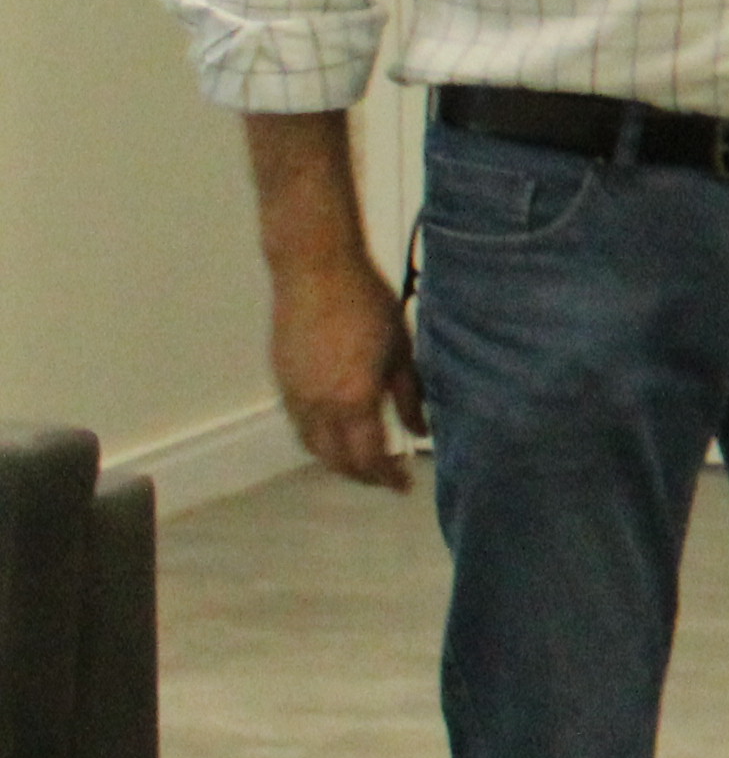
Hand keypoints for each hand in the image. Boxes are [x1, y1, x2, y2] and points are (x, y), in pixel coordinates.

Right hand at [270, 240, 417, 490]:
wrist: (315, 271)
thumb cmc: (367, 303)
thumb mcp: (401, 350)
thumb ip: (409, 396)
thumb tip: (419, 431)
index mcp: (352, 399)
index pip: (368, 457)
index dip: (386, 477)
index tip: (403, 486)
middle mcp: (317, 405)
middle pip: (335, 460)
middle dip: (361, 475)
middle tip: (385, 477)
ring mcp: (293, 395)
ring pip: (311, 446)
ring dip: (336, 460)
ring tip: (362, 459)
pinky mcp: (280, 382)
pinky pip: (298, 425)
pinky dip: (317, 440)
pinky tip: (336, 432)